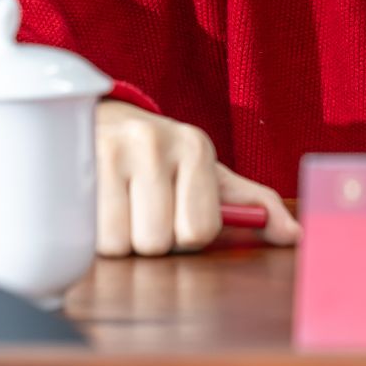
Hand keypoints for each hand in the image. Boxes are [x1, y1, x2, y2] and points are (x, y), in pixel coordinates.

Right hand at [94, 101, 300, 255]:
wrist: (99, 121)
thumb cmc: (161, 161)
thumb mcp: (208, 176)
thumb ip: (254, 205)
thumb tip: (295, 235)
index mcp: (195, 147)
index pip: (198, 231)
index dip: (184, 236)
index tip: (175, 212)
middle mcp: (154, 141)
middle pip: (156, 242)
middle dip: (148, 239)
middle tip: (141, 211)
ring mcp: (109, 149)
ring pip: (117, 244)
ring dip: (115, 240)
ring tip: (116, 208)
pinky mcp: (70, 163)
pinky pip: (82, 235)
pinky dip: (85, 235)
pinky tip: (91, 208)